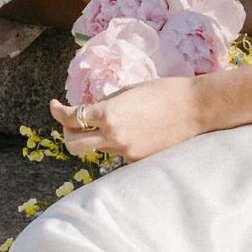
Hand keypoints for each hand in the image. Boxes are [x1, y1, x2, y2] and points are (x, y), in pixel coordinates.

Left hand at [50, 79, 205, 163]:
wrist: (196, 109)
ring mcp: (126, 152)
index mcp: (108, 114)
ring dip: (93, 137)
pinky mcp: (138, 161)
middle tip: (72, 121)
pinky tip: (130, 130)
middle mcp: (113, 137)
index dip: (57, 111)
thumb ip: (107, 103)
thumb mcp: (129, 90)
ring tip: (105, 124)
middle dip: (68, 132)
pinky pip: (117, 153)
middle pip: (73, 144)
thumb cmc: (165, 91)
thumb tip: (92, 111)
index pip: (70, 117)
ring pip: (96, 148)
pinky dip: (115, 143)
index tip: (55, 105)